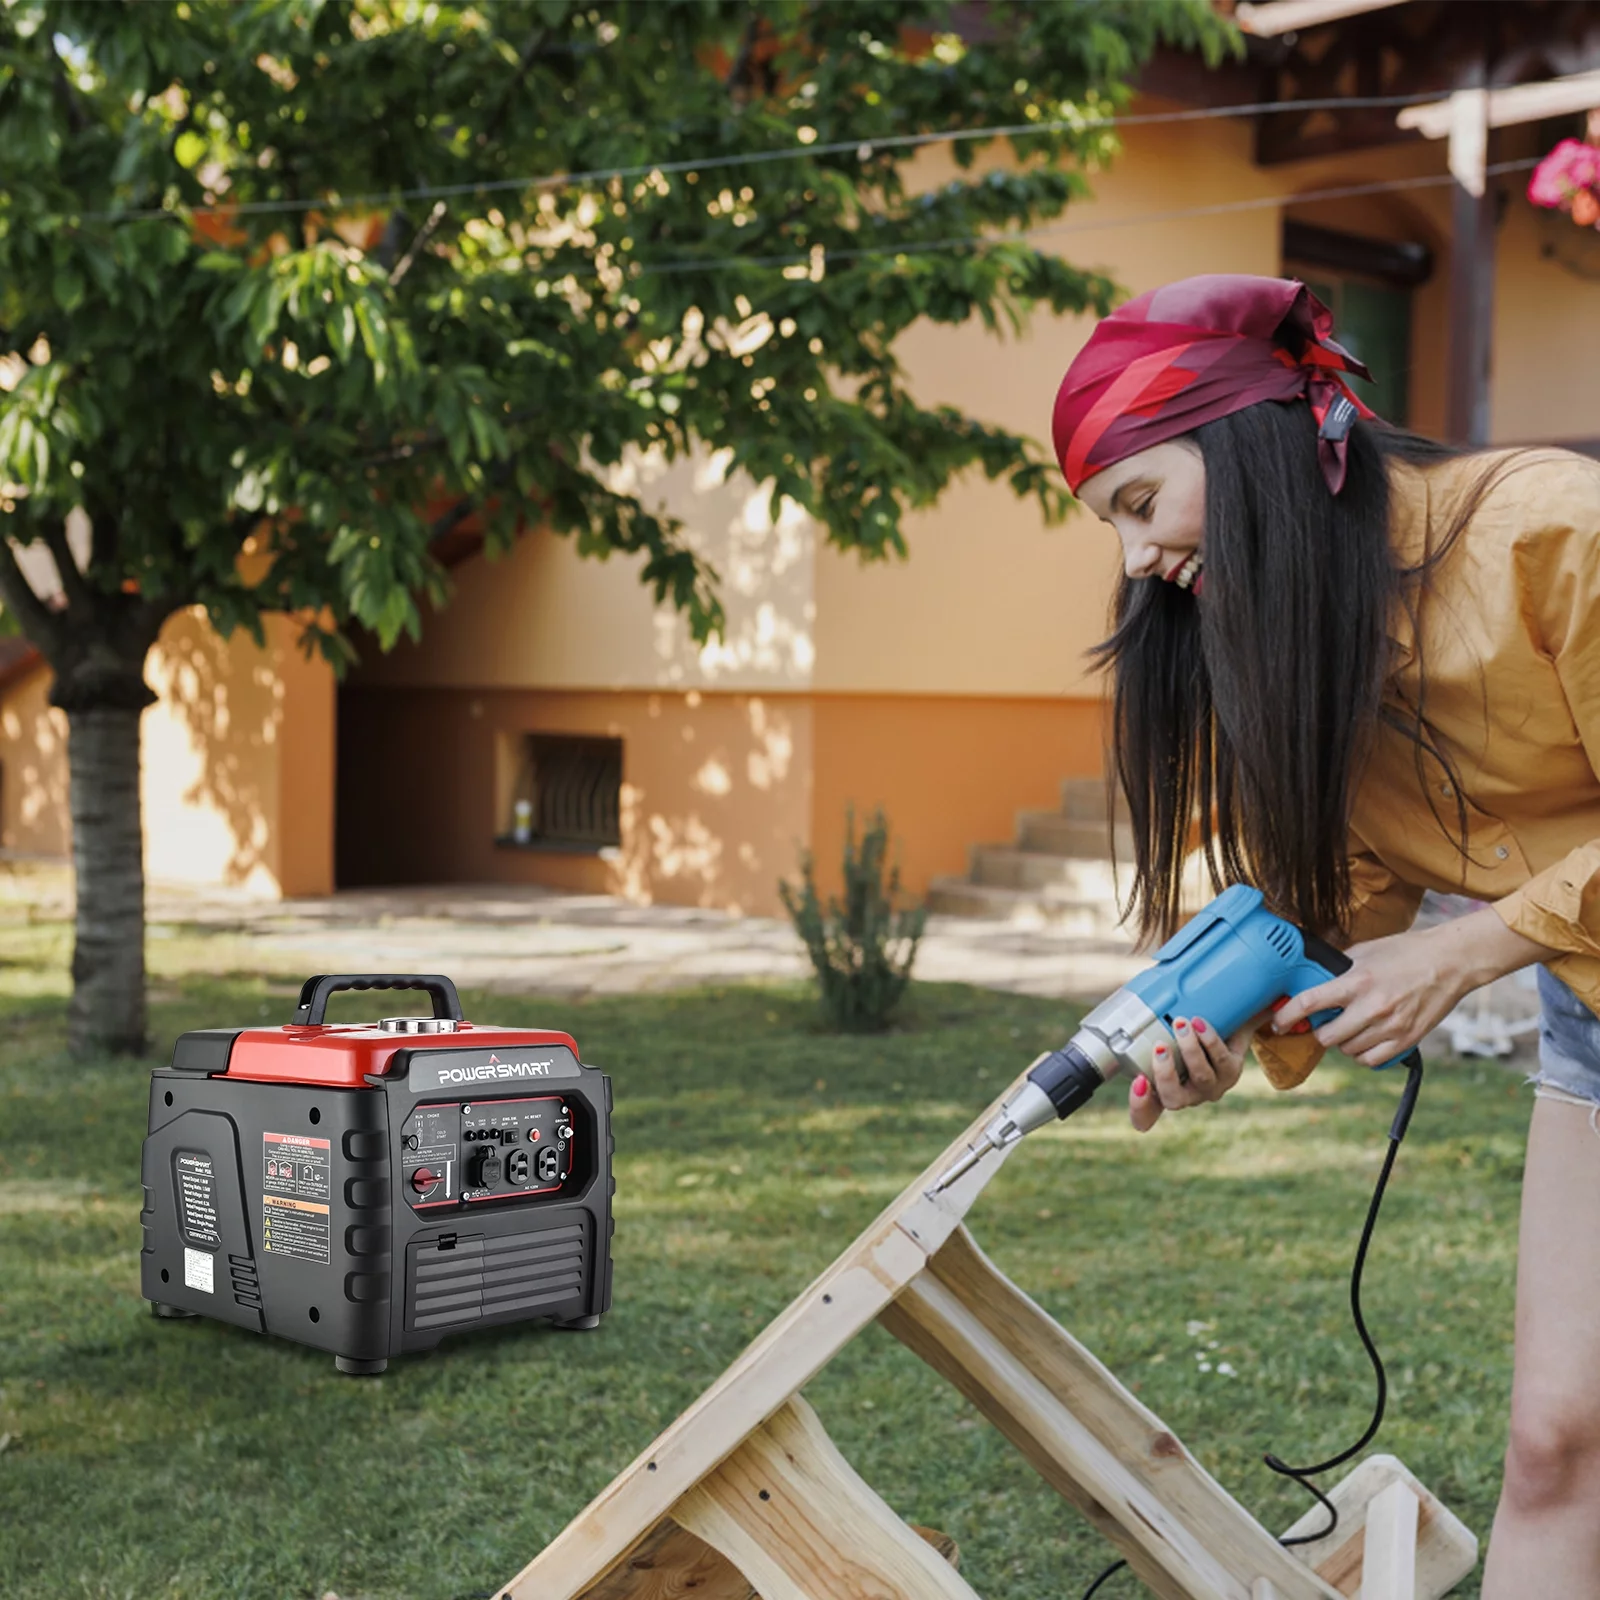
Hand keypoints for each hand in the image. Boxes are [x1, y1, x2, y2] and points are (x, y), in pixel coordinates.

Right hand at [1128, 1015, 1252, 1132]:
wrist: (1227, 1019)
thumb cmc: (1182, 1027)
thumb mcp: (1160, 1027)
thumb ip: (1144, 1023)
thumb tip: (1128, 998)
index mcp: (1162, 1091)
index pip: (1145, 1114)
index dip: (1139, 1107)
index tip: (1138, 1081)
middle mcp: (1186, 1094)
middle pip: (1173, 1099)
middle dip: (1165, 1074)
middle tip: (1159, 1047)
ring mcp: (1210, 1086)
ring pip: (1201, 1078)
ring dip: (1189, 1050)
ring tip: (1181, 1023)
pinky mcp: (1231, 1072)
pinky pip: (1222, 1061)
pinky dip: (1209, 1041)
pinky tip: (1200, 1023)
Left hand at [1269, 908, 1553, 1066]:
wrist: (1451, 962)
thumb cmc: (1406, 952)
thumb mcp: (1365, 951)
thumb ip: (1339, 968)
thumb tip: (1313, 979)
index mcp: (1357, 981)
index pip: (1310, 1003)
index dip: (1287, 1016)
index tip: (1277, 1023)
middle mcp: (1372, 1007)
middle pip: (1327, 1036)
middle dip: (1320, 1032)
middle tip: (1325, 1023)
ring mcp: (1391, 1026)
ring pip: (1348, 1051)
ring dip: (1342, 1043)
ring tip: (1350, 1028)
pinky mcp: (1407, 1040)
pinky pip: (1371, 1061)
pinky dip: (1362, 1054)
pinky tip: (1365, 1041)